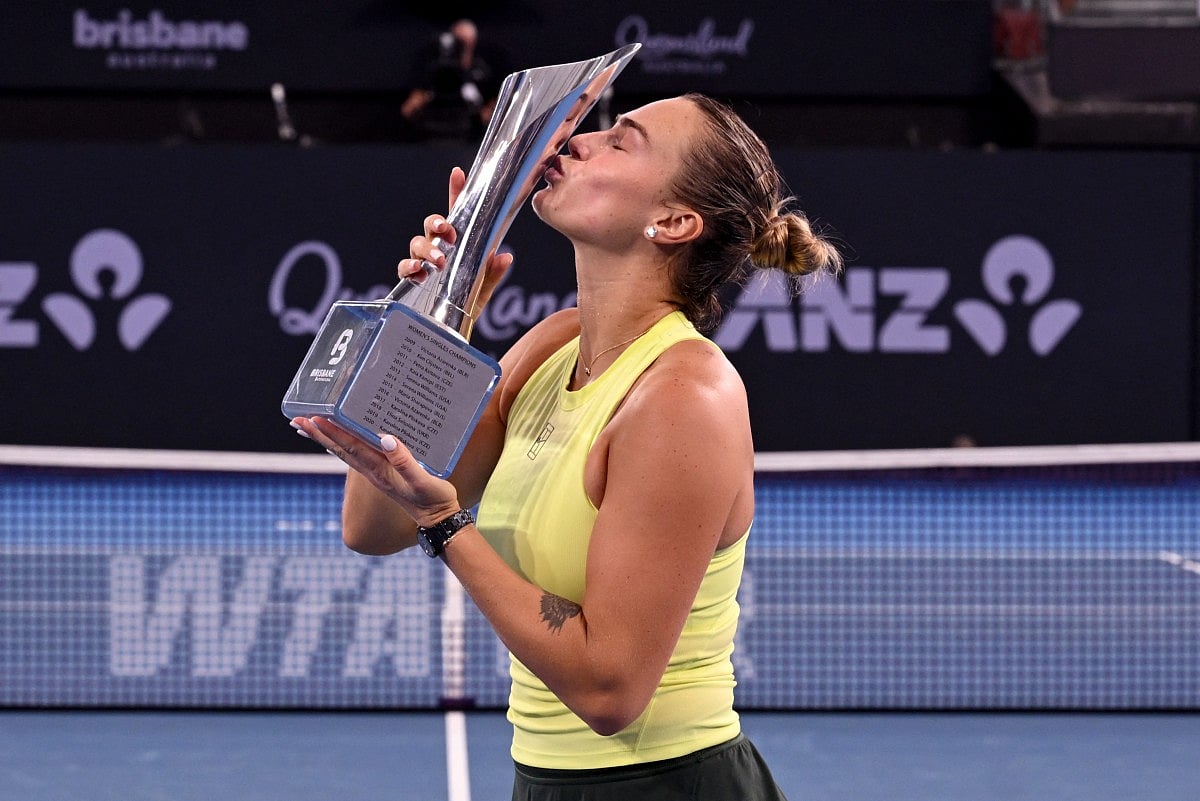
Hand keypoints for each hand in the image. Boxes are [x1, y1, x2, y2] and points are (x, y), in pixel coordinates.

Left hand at [290, 416, 460, 527]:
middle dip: (319, 434)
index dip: (332, 432)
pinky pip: (357, 455)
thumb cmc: (432, 499)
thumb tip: (386, 439)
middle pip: (340, 450)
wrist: (438, 519)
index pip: (350, 447)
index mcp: (379, 470)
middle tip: (297, 420)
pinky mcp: (383, 473)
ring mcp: (376, 473)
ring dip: (325, 439)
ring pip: (345, 453)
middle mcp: (373, 471)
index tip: (313, 418)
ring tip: (308, 426)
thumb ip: (405, 462)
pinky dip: (343, 445)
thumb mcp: (422, 481)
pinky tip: (340, 439)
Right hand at [397, 166, 513, 315]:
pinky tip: (418, 273)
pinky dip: (409, 268)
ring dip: (427, 249)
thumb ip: (492, 273)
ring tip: (438, 261)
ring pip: (417, 243)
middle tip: (447, 232)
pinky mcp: (412, 278)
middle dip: (437, 224)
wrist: (452, 329)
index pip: (457, 213)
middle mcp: (438, 248)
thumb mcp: (483, 288)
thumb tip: (504, 257)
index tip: (458, 174)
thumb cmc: (467, 302)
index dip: (456, 192)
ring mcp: (423, 262)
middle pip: (431, 224)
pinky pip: (404, 267)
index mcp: (458, 244)